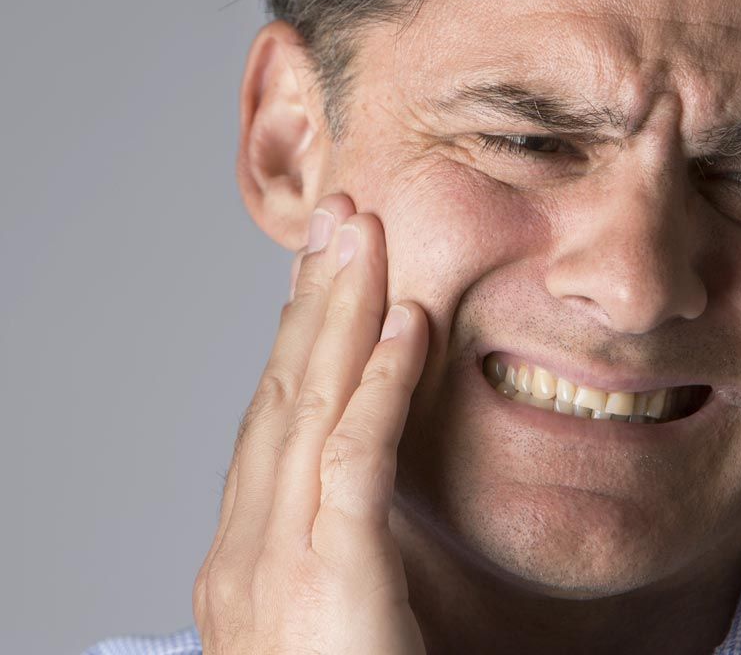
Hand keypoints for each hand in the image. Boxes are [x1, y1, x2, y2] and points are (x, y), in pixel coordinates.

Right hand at [193, 193, 428, 653]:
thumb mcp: (334, 609)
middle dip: (313, 298)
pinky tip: (408, 322)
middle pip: (282, 392)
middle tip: (339, 220)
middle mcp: (243, 549)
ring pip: (310, 405)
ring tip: (364, 235)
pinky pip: (355, 459)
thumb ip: (339, 541)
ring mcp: (273, 565)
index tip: (327, 270)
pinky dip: (380, 382)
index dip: (301, 335)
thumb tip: (361, 476)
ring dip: (342, 309)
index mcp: (245, 555)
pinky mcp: (329, 582)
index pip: (274, 419)